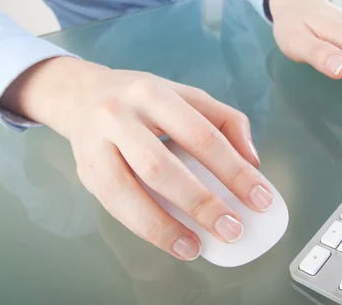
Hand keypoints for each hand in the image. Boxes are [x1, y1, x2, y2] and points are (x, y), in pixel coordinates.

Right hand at [1, 57, 272, 260]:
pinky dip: (144, 229)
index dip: (234, 171)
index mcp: (154, 94)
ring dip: (164, 226)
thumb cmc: (143, 100)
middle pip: (161, 167)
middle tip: (232, 228)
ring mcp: (95, 145)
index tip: (260, 199)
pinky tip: (172, 241)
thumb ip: (225, 121)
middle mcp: (119, 116)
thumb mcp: (186, 95)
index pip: (201, 135)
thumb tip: (253, 162)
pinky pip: (114, 206)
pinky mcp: (85, 172)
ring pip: (127, 193)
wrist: (81, 96)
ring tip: (196, 247)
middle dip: (200, 203)